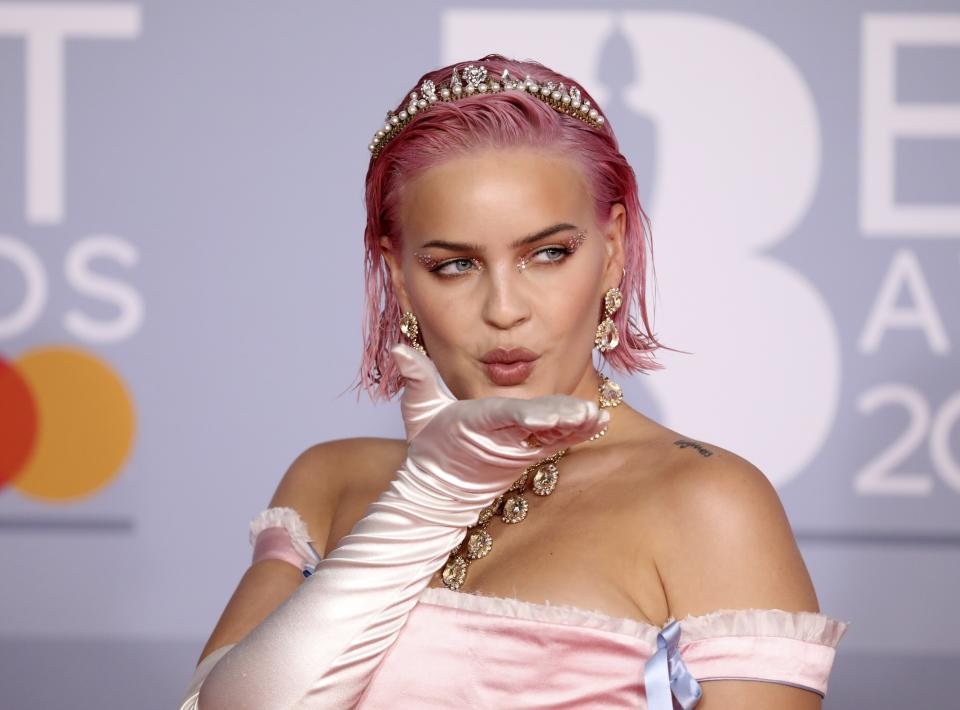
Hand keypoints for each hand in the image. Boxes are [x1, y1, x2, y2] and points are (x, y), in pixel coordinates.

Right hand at [391, 343, 609, 503]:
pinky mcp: (529, 455)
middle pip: (537, 427)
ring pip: (552, 436)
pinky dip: (578, 433)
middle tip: (589, 413)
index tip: (551, 413)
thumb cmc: (430, 447)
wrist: (439, 492)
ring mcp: (518, 450)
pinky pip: (557, 443)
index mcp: (476, 423)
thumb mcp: (418, 409)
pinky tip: (599, 422)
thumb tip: (399, 350)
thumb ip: (415, 377)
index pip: (507, 415)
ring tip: (599, 416)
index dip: (532, 414)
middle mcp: (502, 438)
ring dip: (576, 427)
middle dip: (563, 420)